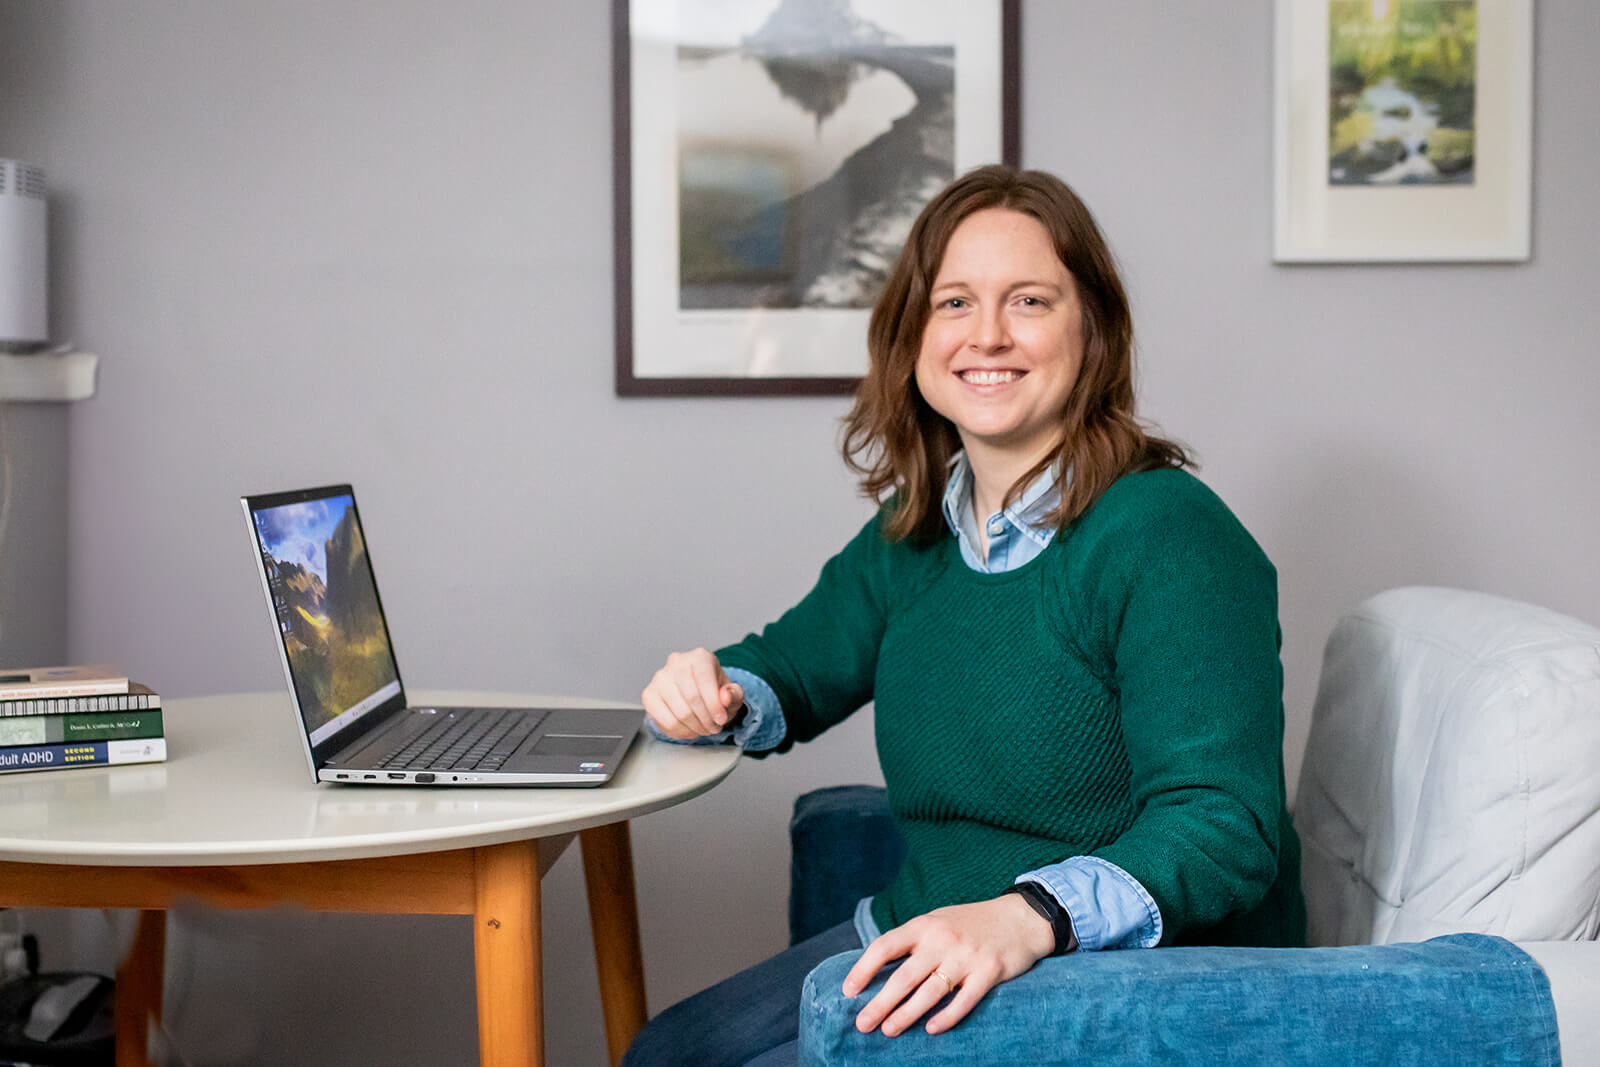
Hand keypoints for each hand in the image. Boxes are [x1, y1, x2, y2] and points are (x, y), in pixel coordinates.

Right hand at [641, 648, 744, 739]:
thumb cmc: (714, 691)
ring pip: (679, 711)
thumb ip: (734, 694)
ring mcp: (660, 678)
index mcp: (699, 657)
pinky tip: (689, 729)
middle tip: (713, 728)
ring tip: (703, 729)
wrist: (696, 694)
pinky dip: (681, 731)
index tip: (721, 719)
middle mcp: (677, 663)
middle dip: (706, 719)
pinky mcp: (649, 695)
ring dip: (695, 727)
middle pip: (691, 697)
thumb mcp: (731, 693)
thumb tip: (725, 697)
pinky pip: (665, 721)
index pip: (705, 679)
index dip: (714, 704)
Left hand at [842, 894, 1054, 1036]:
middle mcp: (942, 940)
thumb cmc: (971, 923)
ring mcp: (966, 957)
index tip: (848, 991)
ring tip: (888, 1030)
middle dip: (880, 1003)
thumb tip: (879, 970)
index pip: (885, 946)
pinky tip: (931, 1029)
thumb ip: (913, 941)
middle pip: (904, 976)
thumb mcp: (938, 920)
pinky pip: (964, 1000)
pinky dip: (946, 1017)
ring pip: (930, 992)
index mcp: (924, 925)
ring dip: (906, 1014)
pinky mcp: (989, 973)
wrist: (1020, 918)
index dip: (863, 969)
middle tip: (862, 1024)